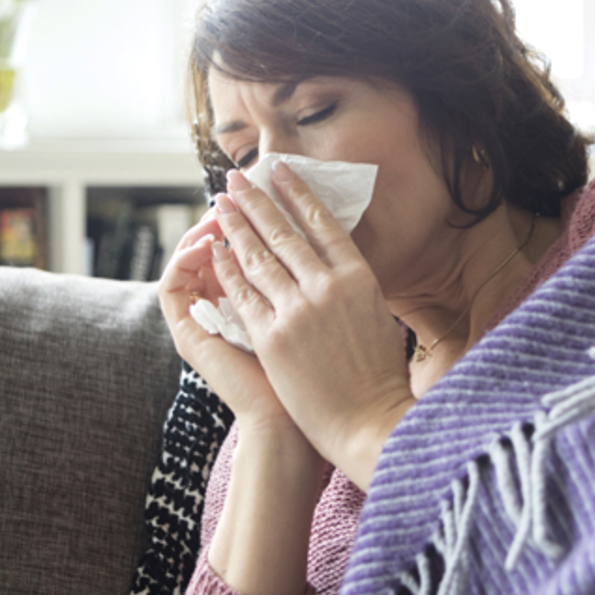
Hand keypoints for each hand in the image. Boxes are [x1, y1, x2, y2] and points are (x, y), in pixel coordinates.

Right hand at [155, 207, 301, 436]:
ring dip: (203, 230)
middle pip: (215, 250)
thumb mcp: (316, 319)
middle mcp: (222, 312)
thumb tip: (324, 241)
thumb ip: (309, 285)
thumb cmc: (319, 382)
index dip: (255, 219)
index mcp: (253, 306)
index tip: (271, 191)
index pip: (244, 251)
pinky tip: (203, 241)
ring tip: (221, 208)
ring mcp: (201, 324)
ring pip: (188, 262)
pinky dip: (183, 259)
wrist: (294, 427)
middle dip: (231, 215)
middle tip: (240, 186)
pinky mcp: (187, 337)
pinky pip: (172, 287)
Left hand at [211, 164, 415, 488]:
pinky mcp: (273, 337)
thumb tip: (333, 265)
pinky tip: (215, 251)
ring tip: (221, 204)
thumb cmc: (378, 378)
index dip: (297, 195)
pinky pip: (243, 294)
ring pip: (259, 258)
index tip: (279, 172)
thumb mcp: (378, 317)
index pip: (323, 224)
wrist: (367, 422)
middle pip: (284, 233)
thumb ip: (352, 287)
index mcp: (360, 278)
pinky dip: (227, 269)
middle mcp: (327, 287)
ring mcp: (298, 311)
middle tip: (236, 179)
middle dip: (256, 202)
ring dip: (236, 226)